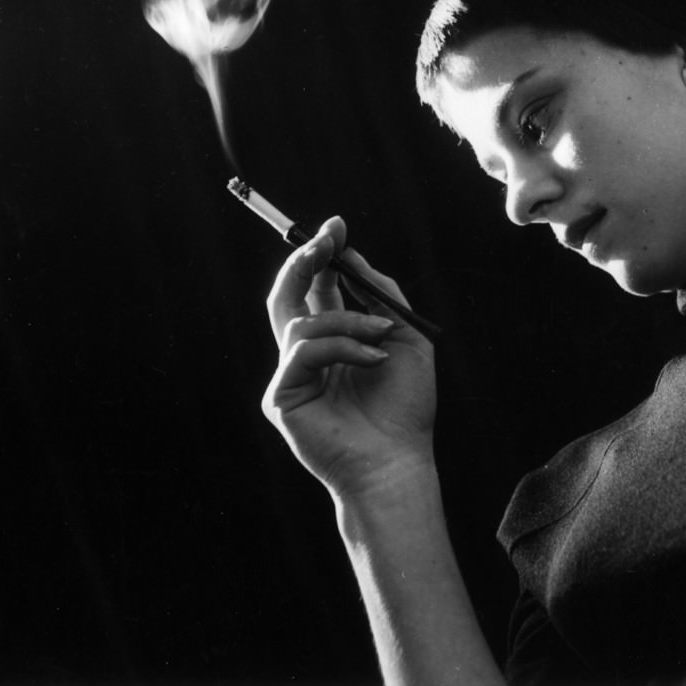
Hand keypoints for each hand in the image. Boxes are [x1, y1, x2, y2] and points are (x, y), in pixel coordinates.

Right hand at [263, 216, 436, 499]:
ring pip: (303, 321)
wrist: (399, 459)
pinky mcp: (280, 396)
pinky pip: (304, 351)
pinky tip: (373, 361)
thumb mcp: (404, 336)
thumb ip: (380, 294)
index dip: (321, 254)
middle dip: (304, 261)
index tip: (336, 226)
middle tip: (325, 240)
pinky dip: (344, 348)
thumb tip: (352, 257)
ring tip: (382, 338)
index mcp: (333, 340)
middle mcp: (306, 354)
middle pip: (285, 295)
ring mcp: (290, 375)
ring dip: (349, 320)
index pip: (315, 288)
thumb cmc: (405, 405)